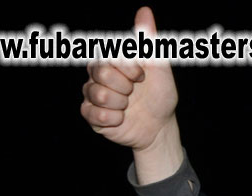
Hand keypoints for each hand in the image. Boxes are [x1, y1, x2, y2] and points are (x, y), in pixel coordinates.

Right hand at [80, 7, 182, 181]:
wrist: (160, 126)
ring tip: (128, 106)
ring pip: (97, 94)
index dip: (129, 69)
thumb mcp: (159, 67)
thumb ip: (148, 41)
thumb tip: (145, 11)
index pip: (109, 56)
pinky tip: (121, 119)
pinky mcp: (91, 115)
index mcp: (110, 60)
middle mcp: (97, 75)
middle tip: (133, 92)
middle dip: (125, 86)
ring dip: (120, 104)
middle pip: (101, 73)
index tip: (141, 76)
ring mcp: (92, 95)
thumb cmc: (159, 94)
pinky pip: (94, 114)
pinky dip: (113, 119)